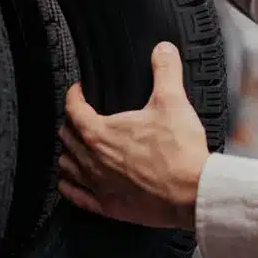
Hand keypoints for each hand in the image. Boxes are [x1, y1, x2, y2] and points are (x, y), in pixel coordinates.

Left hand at [57, 42, 210, 229]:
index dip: (74, 94)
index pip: (73, 109)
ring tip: (75, 144)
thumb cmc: (180, 151)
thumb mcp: (173, 102)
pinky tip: (70, 181)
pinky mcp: (107, 206)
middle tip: (80, 113)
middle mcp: (92, 160)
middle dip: (70, 121)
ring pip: (66, 166)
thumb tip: (162, 50)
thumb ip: (165, 71)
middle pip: (66, 137)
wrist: (191, 192)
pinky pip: (75, 196)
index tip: (80, 89)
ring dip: (68, 152)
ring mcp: (98, 185)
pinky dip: (69, 185)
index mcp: (101, 133)